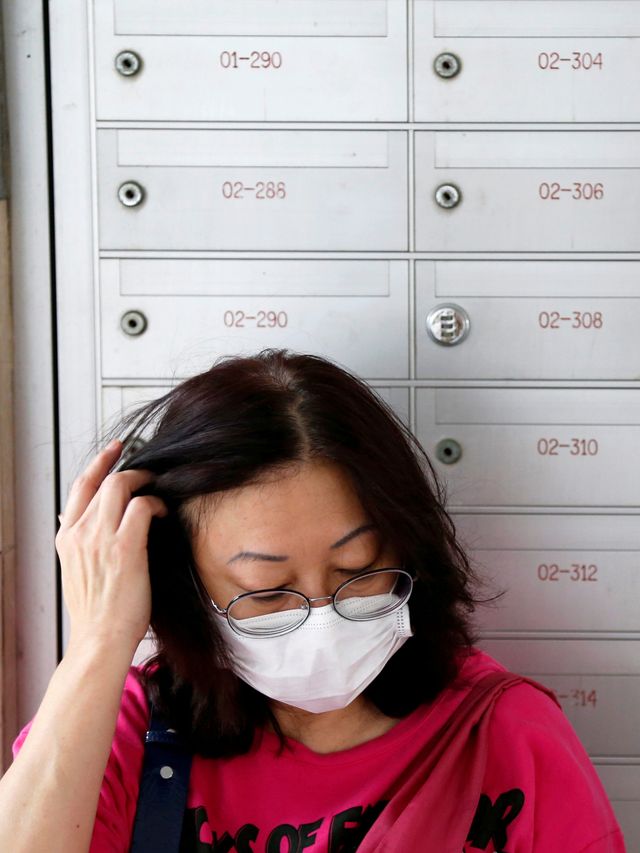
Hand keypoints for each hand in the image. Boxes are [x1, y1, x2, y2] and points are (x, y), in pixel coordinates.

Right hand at [56, 439, 168, 649]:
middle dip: (131, 470)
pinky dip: (157, 504)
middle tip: (150, 474)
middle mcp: (80, 532)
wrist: (99, 639)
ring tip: (160, 491)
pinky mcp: (125, 547)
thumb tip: (72, 518)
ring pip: (122, 487)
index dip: (99, 462)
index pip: (80, 486)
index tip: (115, 449)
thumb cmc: (96, 610)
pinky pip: (144, 507)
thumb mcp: (75, 570)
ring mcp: (101, 538)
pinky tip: (165, 513)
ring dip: (146, 483)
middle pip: (105, 480)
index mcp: (66, 537)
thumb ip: (77, 541)